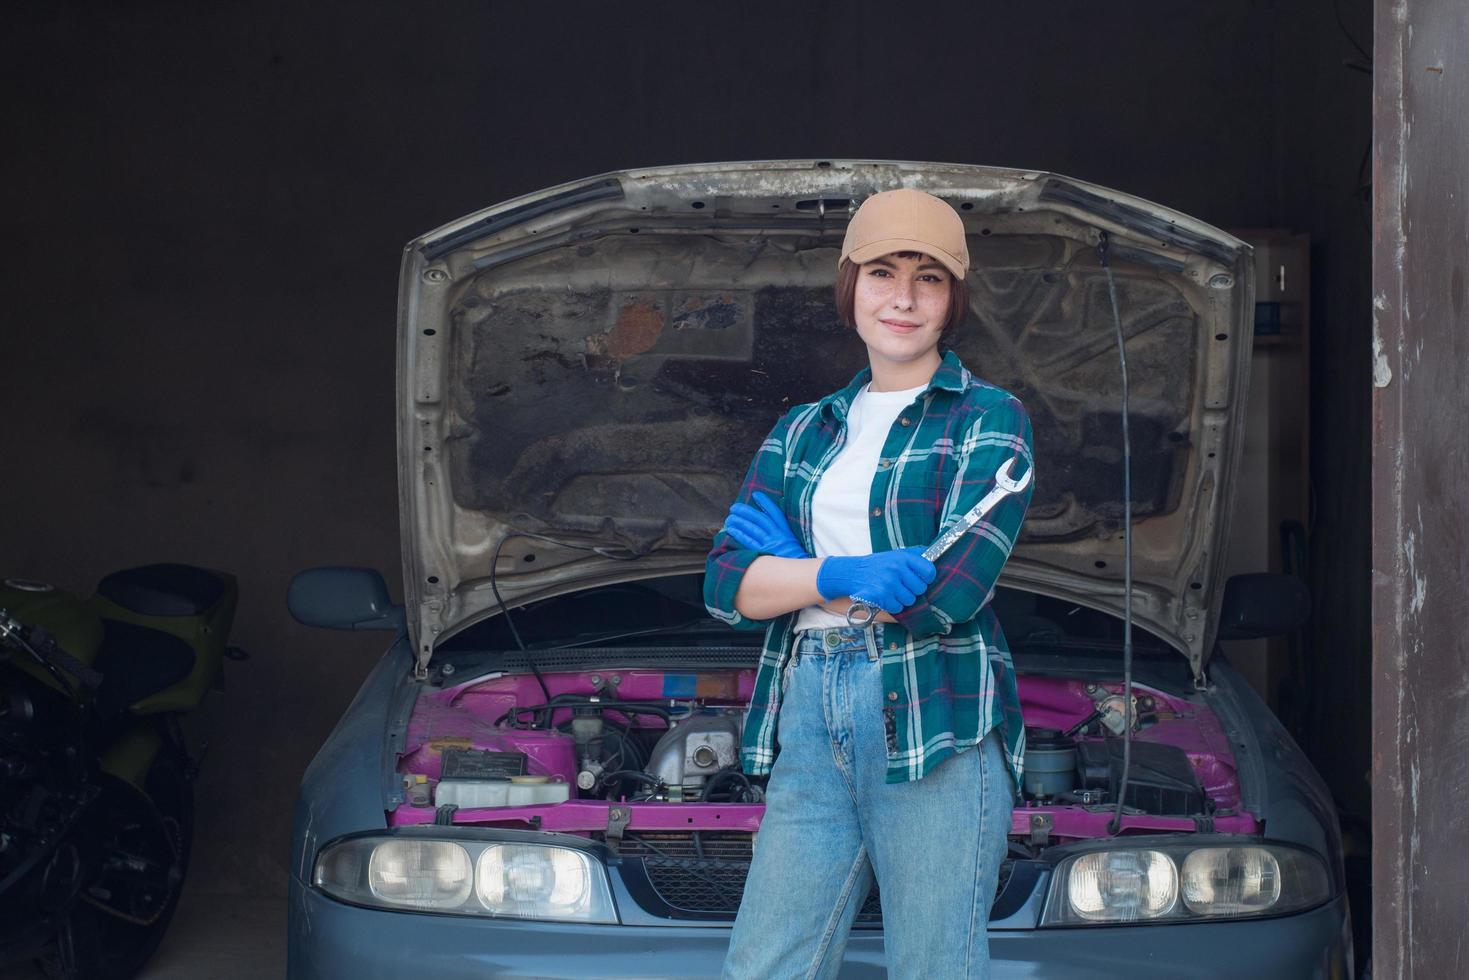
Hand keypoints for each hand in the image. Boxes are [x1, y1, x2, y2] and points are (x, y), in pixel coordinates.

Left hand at [723, 492, 807, 558]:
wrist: (800, 576)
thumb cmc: (796, 560)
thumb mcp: (794, 543)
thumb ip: (785, 531)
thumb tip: (778, 516)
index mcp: (786, 532)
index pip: (775, 513)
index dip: (765, 503)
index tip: (756, 495)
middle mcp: (778, 536)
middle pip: (760, 519)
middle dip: (746, 511)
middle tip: (734, 507)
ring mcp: (770, 545)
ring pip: (752, 529)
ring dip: (740, 522)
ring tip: (729, 517)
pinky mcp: (763, 554)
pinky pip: (749, 542)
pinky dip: (740, 535)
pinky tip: (731, 530)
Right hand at [816, 548, 936, 613]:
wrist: (853, 572)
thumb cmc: (878, 565)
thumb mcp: (896, 554)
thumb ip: (915, 554)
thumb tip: (934, 554)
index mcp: (903, 557)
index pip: (929, 571)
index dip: (927, 578)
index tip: (921, 579)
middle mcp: (897, 569)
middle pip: (920, 589)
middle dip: (913, 590)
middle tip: (902, 585)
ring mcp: (889, 583)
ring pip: (910, 600)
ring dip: (902, 598)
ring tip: (893, 590)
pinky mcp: (881, 595)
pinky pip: (898, 607)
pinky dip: (893, 605)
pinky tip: (886, 597)